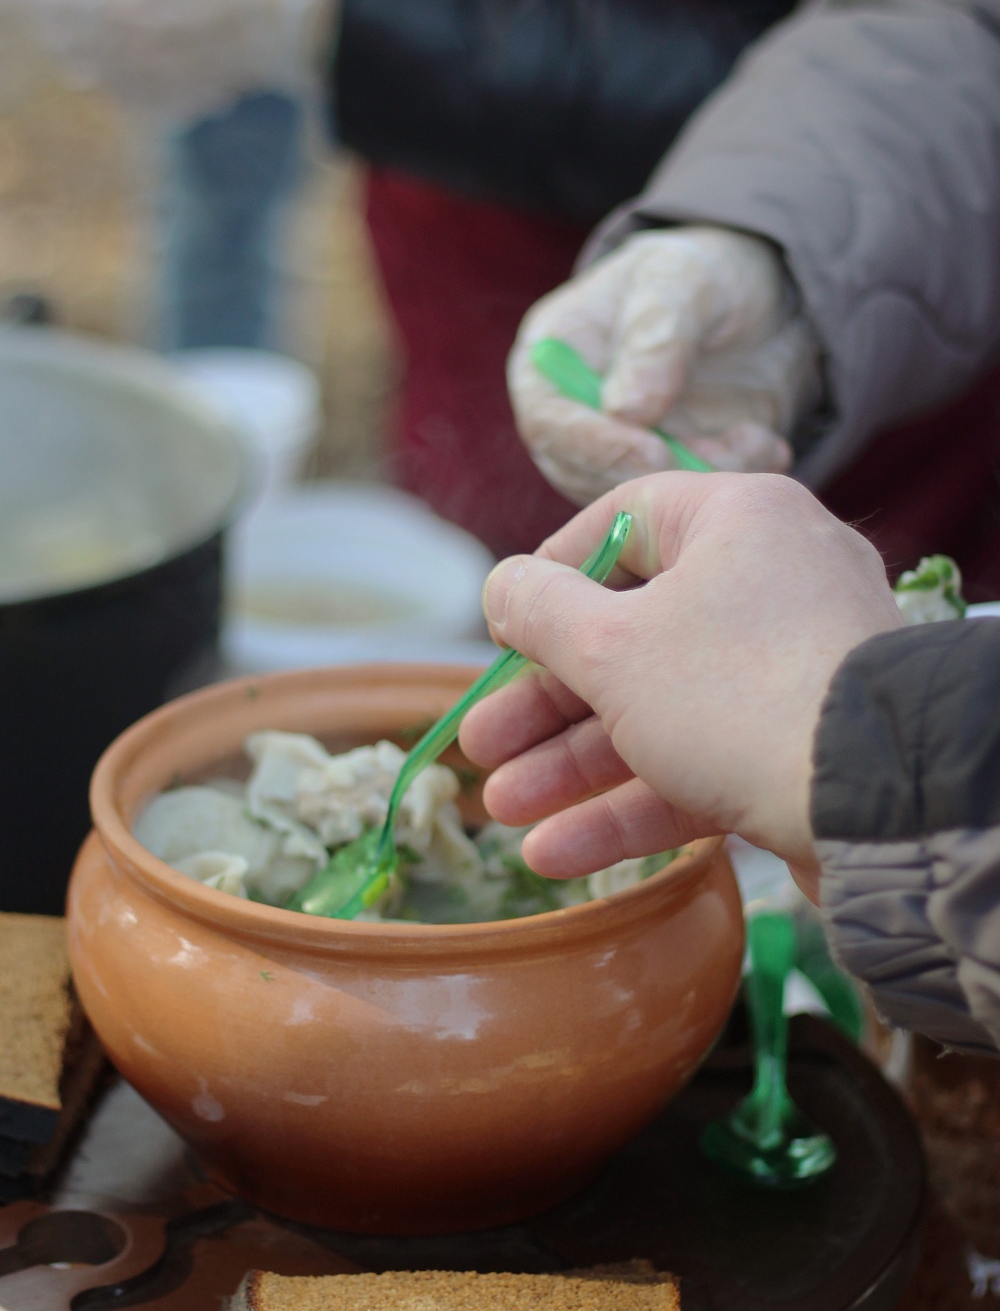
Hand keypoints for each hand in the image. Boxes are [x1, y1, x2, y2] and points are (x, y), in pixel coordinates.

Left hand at [0, 0, 363, 116]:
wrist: (320, 11)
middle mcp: (127, 52)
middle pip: (57, 33)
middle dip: (45, 5)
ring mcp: (156, 84)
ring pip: (88, 67)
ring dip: (79, 39)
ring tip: (93, 7)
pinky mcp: (186, 103)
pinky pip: (129, 93)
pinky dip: (118, 71)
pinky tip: (136, 50)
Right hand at [458, 473, 902, 898]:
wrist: (882, 802)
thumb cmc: (734, 693)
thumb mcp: (612, 645)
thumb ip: (541, 611)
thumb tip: (504, 585)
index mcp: (736, 521)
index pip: (623, 523)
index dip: (550, 576)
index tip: (504, 631)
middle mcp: (770, 583)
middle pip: (631, 634)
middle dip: (546, 704)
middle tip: (482, 746)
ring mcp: (791, 671)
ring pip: (661, 709)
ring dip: (575, 764)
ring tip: (502, 810)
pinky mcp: (801, 749)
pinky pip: (703, 760)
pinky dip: (633, 801)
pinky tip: (555, 852)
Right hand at [507, 227, 821, 506]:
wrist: (760, 304)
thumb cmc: (706, 275)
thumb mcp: (687, 281)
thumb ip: (657, 337)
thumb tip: (624, 410)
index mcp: (553, 357)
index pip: (547, 419)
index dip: (592, 445)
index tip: (650, 451)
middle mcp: (574, 414)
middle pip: (583, 475)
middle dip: (654, 474)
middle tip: (716, 458)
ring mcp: (617, 450)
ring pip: (635, 498)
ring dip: (699, 479)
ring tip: (756, 441)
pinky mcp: (662, 474)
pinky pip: (683, 501)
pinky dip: (729, 480)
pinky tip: (768, 446)